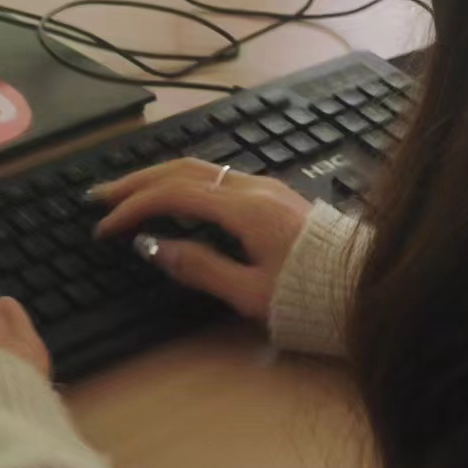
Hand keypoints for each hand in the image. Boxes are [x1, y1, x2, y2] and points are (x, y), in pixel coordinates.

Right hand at [93, 158, 312, 320]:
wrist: (365, 288)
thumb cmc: (308, 299)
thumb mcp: (249, 294)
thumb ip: (199, 267)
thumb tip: (153, 247)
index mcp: (244, 208)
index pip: (174, 194)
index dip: (134, 206)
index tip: (105, 225)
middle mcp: (253, 187)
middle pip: (183, 169)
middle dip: (138, 180)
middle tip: (101, 194)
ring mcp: (265, 186)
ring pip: (201, 168)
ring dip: (160, 176)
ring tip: (129, 191)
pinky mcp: (274, 194)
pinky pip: (217, 176)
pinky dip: (184, 181)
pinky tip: (172, 196)